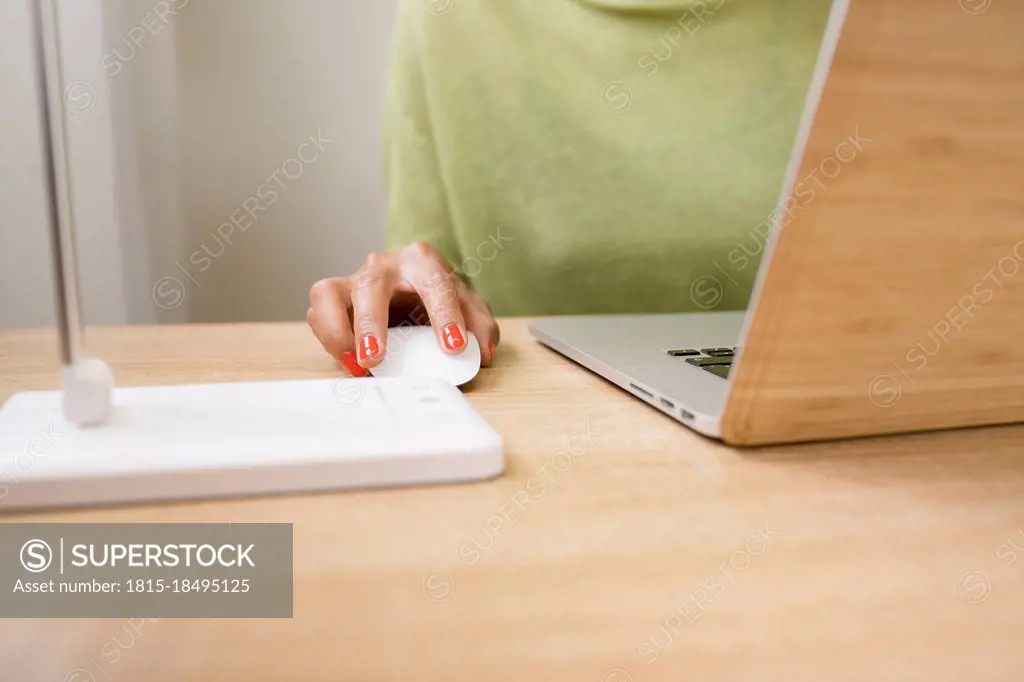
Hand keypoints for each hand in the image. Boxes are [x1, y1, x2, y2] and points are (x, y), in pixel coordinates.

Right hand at [307, 241, 499, 375]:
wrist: (411, 290)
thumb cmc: (437, 298)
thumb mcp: (468, 308)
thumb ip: (480, 327)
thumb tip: (479, 353)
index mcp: (422, 262)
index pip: (436, 284)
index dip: (446, 315)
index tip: (453, 346)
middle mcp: (384, 266)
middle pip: (371, 285)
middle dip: (370, 323)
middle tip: (375, 358)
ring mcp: (354, 280)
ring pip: (329, 293)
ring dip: (336, 331)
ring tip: (354, 364)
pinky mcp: (333, 299)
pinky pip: (318, 313)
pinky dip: (328, 338)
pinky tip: (348, 361)